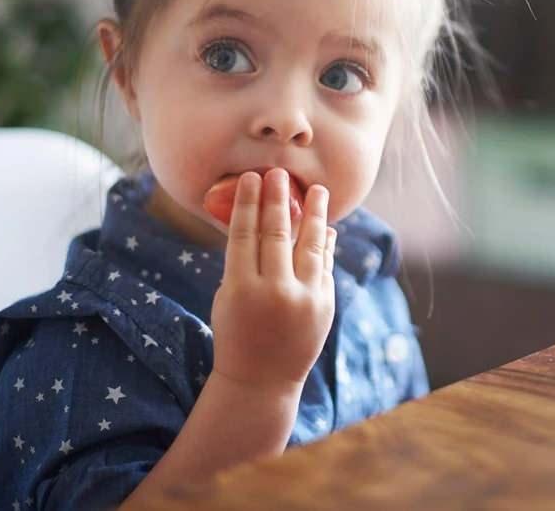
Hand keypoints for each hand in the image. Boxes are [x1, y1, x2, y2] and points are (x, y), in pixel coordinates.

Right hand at [209, 169, 335, 389]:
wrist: (261, 380)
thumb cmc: (237, 332)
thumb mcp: (228, 297)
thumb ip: (244, 262)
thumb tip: (263, 220)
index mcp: (240, 289)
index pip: (245, 235)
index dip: (249, 203)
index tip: (252, 178)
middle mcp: (274, 292)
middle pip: (277, 234)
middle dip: (278, 199)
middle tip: (279, 173)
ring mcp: (304, 299)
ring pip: (311, 245)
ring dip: (315, 214)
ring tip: (318, 190)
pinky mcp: (324, 305)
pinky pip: (325, 266)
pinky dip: (325, 245)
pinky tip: (325, 227)